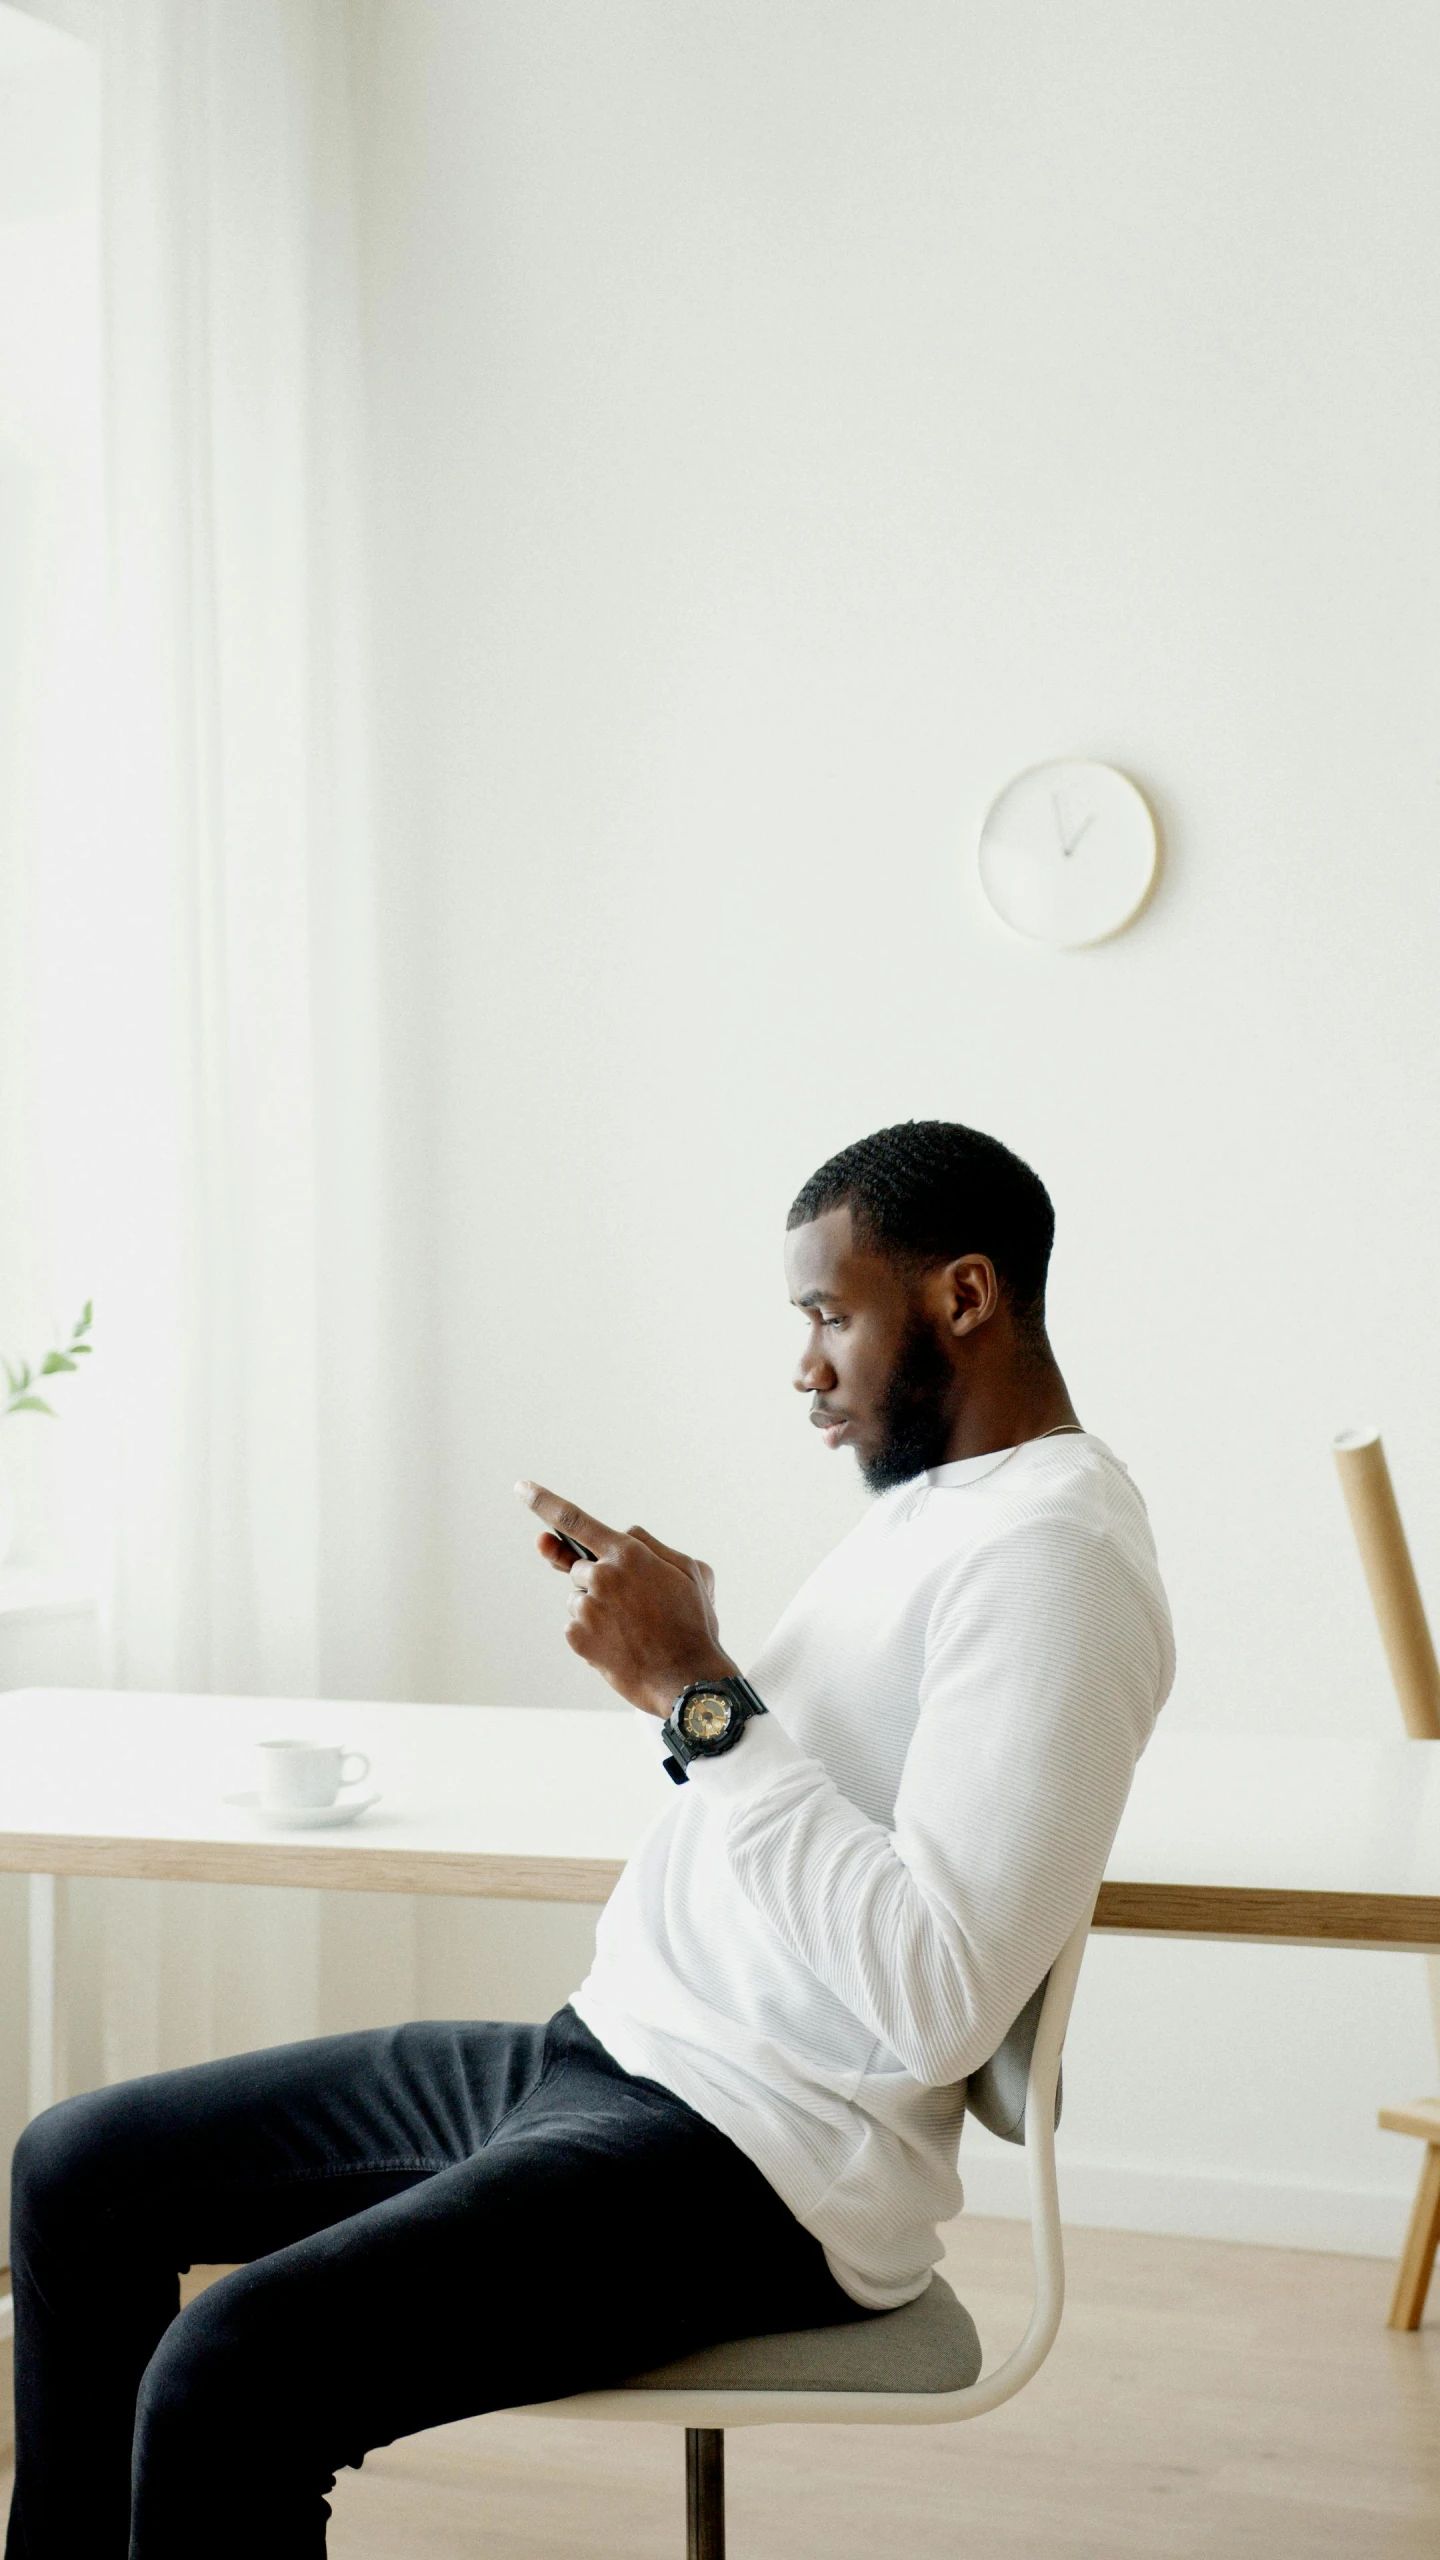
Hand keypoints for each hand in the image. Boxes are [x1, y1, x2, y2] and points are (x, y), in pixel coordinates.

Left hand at [516, 1481, 736, 1717]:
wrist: (686, 1679)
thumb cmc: (693, 1624)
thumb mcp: (690, 1571)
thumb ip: (651, 1545)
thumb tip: (621, 1535)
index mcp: (628, 1554)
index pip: (576, 1520)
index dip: (543, 1501)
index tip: (520, 1487)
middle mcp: (601, 1576)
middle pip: (580, 1568)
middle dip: (598, 1581)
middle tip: (632, 1605)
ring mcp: (586, 1608)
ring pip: (578, 1598)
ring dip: (597, 1608)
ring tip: (633, 1630)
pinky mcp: (576, 1637)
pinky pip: (576, 1626)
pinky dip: (593, 1634)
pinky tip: (621, 1644)